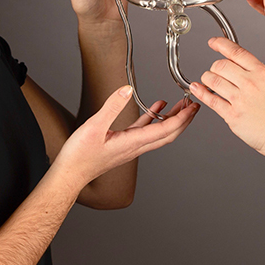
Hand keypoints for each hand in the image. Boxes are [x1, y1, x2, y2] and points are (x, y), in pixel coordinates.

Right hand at [51, 87, 197, 187]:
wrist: (70, 174)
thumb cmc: (80, 156)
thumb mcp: (94, 127)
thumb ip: (111, 106)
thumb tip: (127, 89)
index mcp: (133, 142)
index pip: (167, 129)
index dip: (183, 117)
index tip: (193, 106)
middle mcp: (137, 146)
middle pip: (169, 133)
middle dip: (185, 119)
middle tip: (194, 104)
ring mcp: (131, 146)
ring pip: (159, 132)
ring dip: (172, 118)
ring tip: (181, 104)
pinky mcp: (123, 144)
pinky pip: (145, 130)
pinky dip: (154, 119)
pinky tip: (156, 107)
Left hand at [189, 38, 264, 157]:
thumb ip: (255, 73)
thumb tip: (235, 65)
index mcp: (262, 73)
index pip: (236, 51)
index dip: (220, 44)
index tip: (213, 42)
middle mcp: (250, 83)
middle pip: (220, 65)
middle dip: (214, 67)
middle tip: (215, 72)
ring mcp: (240, 99)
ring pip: (212, 80)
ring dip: (207, 79)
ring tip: (208, 82)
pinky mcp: (232, 115)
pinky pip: (211, 100)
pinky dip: (201, 92)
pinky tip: (198, 88)